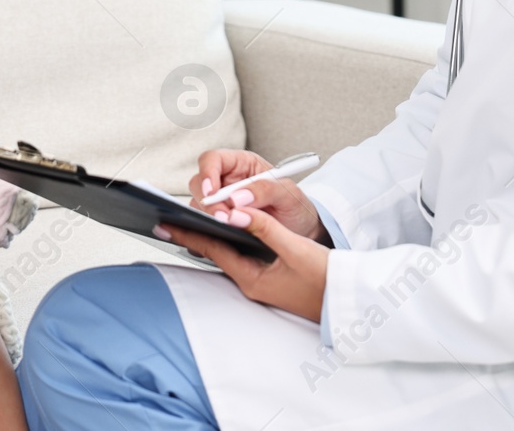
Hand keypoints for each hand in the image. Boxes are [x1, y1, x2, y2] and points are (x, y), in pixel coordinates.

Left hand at [158, 209, 329, 322]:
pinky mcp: (269, 280)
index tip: (164, 222)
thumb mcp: (295, 248)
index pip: (213, 250)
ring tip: (188, 221)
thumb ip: (264, 228)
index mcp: (252, 279)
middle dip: (193, 235)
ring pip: (228, 255)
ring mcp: (259, 283)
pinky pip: (241, 258)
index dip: (188, 234)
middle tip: (168, 219)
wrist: (349, 301)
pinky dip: (230, 242)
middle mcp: (251, 283)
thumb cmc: (326, 279)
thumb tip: (235, 212)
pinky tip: (224, 230)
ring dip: (211, 237)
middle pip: (216, 253)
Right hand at [188, 149, 325, 241]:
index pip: (213, 159)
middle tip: (223, 218)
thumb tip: (238, 197)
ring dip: (208, 217)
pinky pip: (203, 223)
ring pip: (198, 204)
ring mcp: (221, 202)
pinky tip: (221, 236)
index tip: (212, 192)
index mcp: (242, 164)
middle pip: (199, 183)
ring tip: (229, 228)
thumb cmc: (296, 207)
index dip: (208, 173)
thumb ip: (265, 190)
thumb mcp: (288, 194)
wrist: (302, 232)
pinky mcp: (219, 221)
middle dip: (208, 202)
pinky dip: (207, 230)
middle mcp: (227, 181)